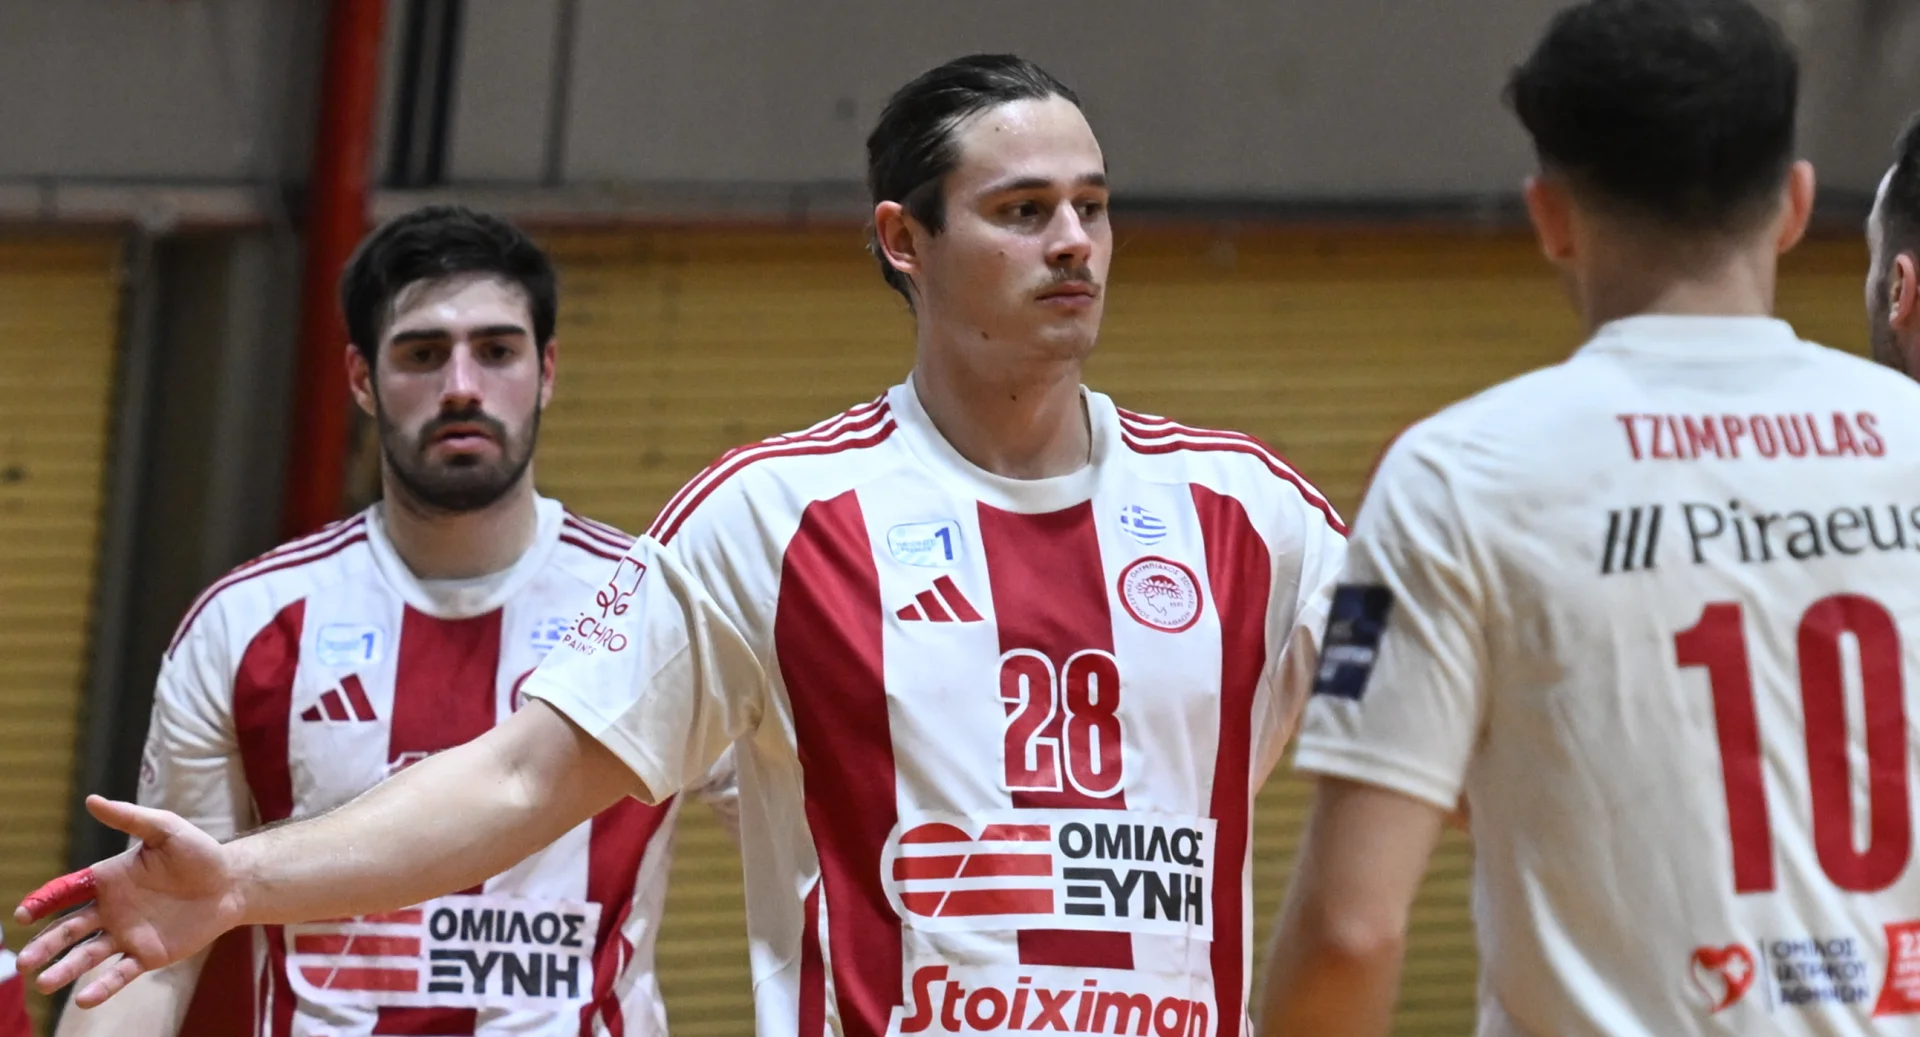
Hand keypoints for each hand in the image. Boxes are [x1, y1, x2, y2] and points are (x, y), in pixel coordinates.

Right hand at [13, 796, 243, 1007]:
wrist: (233, 884)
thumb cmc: (199, 853)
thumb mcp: (166, 829)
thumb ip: (130, 818)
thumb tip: (91, 800)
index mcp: (108, 881)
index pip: (66, 892)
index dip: (43, 903)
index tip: (22, 914)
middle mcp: (111, 910)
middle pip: (69, 930)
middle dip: (45, 945)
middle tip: (23, 961)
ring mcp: (127, 935)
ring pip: (88, 956)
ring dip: (65, 969)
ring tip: (43, 983)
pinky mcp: (148, 955)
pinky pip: (120, 974)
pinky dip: (102, 987)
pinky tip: (84, 998)